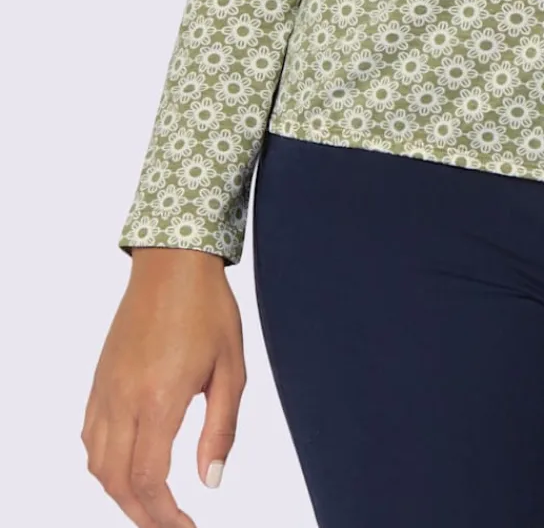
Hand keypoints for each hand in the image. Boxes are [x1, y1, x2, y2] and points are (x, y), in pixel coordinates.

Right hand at [83, 246, 245, 526]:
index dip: (165, 515)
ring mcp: (105, 391)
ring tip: (152, 504)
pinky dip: (105, 465)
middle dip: (143, 515)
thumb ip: (221, 429)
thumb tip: (212, 481)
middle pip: (117, 482)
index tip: (187, 526)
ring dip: (121, 493)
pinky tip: (129, 466)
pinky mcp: (98, 382)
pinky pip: (90, 438)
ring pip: (97, 464)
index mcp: (159, 397)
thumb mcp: (232, 368)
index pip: (149, 479)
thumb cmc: (208, 309)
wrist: (172, 264)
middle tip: (171, 525)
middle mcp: (123, 399)